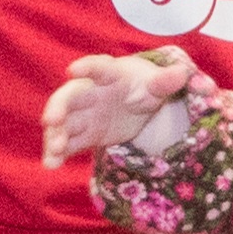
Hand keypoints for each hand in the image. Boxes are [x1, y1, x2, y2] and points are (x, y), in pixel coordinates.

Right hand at [42, 48, 194, 166]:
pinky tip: (51, 165)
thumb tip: (182, 74)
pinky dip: (57, 153)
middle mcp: (90, 92)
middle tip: (51, 121)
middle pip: (69, 97)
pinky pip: (67, 143)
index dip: (86, 68)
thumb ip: (166, 81)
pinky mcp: (84, 134)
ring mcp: (84, 114)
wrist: (138, 103)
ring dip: (55, 135)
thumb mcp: (159, 84)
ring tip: (53, 153)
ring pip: (64, 123)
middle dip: (58, 107)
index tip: (72, 70)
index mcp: (110, 74)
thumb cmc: (145, 85)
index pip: (98, 68)